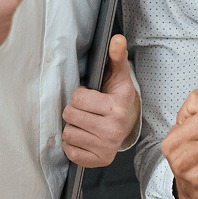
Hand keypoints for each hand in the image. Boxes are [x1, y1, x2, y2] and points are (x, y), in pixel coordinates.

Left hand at [62, 35, 140, 167]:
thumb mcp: (119, 76)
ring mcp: (106, 147)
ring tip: (87, 123)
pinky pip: (71, 151)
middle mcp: (113, 130)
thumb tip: (117, 38)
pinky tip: (86, 137)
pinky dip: (74, 144)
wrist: (128, 124)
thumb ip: (116, 56)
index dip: (81, 95)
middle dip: (75, 111)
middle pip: (70, 115)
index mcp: (116, 108)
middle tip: (88, 111)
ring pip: (68, 133)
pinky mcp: (99, 160)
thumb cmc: (117, 97)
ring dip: (74, 127)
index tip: (92, 96)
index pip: (77, 98)